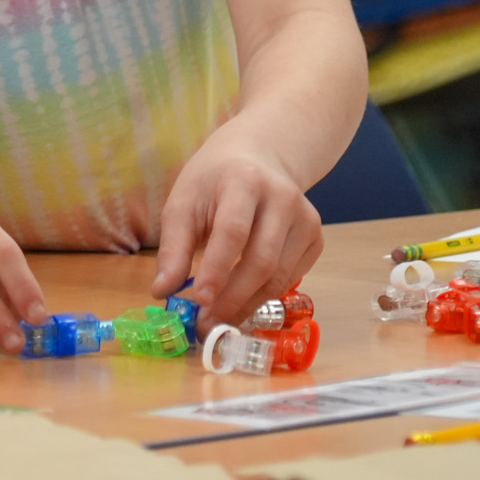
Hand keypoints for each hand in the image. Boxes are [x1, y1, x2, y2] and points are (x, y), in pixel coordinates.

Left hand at [151, 122, 322, 330]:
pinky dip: (265, 296)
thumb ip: (173, 247)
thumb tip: (163, 291)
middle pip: (262, 260)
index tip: (199, 302)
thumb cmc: (214, 181)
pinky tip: (243, 300)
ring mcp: (305, 217)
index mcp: (243, 181)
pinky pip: (291, 277)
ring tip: (219, 320)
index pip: (233, 231)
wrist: (259, 155)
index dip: (217, 269)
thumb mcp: (183, 201)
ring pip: (280, 276)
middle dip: (233, 298)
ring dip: (248, 304)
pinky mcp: (315, 236)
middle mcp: (282, 197)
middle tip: (206, 325)